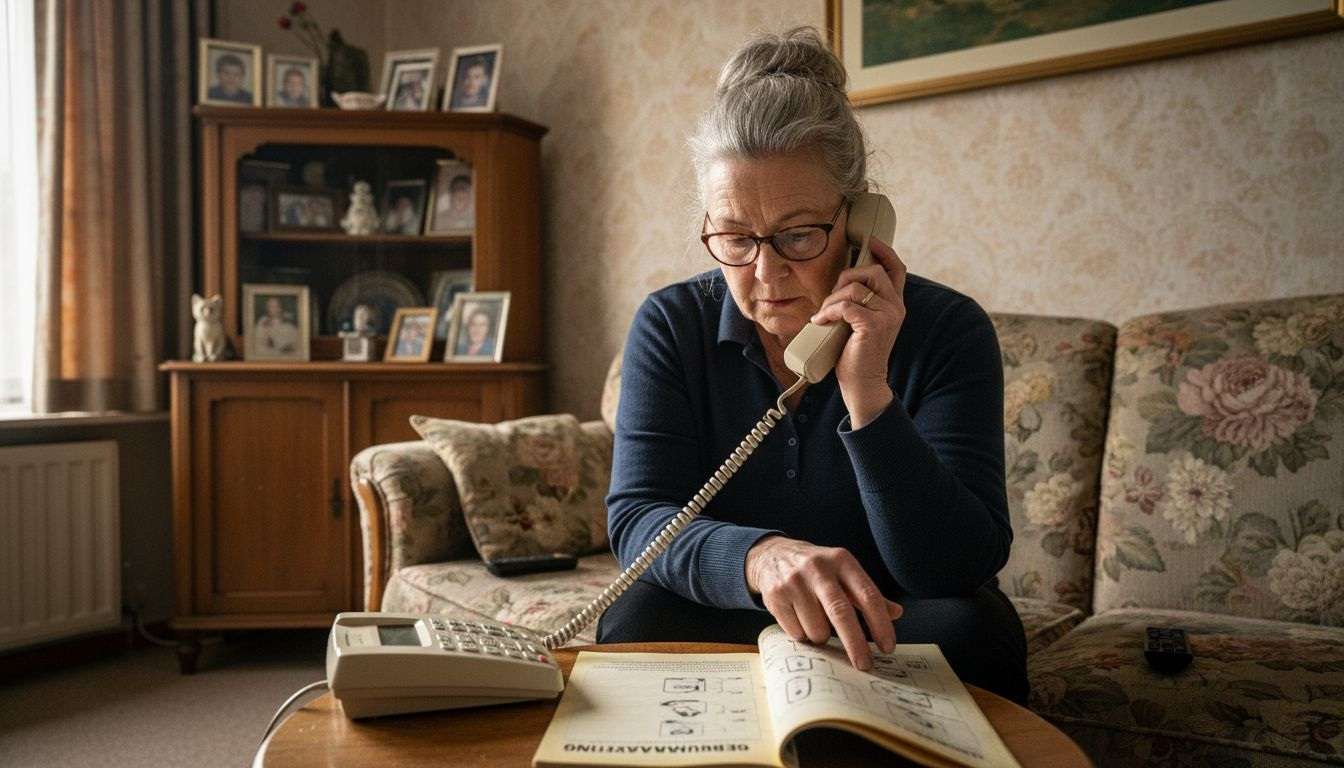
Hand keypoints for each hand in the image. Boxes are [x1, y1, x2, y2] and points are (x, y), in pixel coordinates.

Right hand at [745, 535, 902, 670]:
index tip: (887, 647)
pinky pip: (796, 632)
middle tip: (865, 665)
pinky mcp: (776, 595)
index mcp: (842, 561)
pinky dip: (802, 634)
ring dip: (822, 637)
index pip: (867, 595)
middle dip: (855, 644)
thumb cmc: (817, 569)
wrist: (772, 554)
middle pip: (841, 613)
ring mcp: (794, 581)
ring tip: (818, 624)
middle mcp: (819, 568)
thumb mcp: (844, 573)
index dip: (880, 624)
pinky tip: (799, 619)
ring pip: (816, 629)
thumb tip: (897, 613)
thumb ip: (867, 594)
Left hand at [809, 237, 907, 427]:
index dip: (884, 252)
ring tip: (824, 315)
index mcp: (895, 304)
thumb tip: (842, 281)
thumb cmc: (857, 354)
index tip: (871, 242)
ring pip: (854, 288)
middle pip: (871, 271)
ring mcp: (887, 315)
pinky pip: (845, 306)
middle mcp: (896, 306)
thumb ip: (861, 303)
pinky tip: (820, 321)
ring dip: (832, 298)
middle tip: (831, 298)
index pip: (897, 269)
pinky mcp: (873, 325)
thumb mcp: (862, 322)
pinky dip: (828, 311)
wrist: (863, 383)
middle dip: (845, 277)